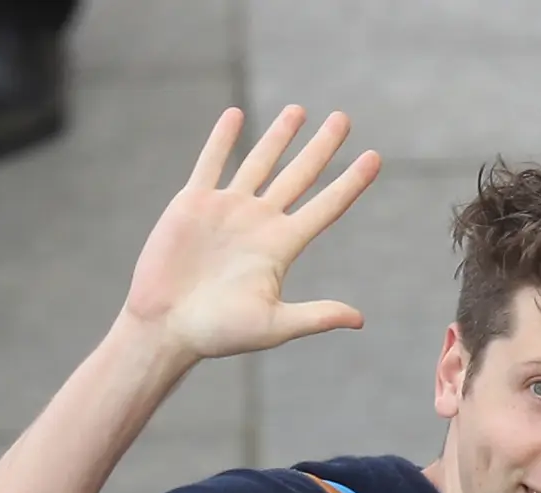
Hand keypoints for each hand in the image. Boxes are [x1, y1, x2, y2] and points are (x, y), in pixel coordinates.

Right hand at [120, 106, 381, 364]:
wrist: (164, 326)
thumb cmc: (217, 333)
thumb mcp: (273, 325)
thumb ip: (316, 317)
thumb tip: (359, 320)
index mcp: (281, 247)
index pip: (326, 207)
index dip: (351, 183)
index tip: (375, 157)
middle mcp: (259, 222)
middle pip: (299, 175)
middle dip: (322, 147)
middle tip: (343, 118)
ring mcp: (227, 210)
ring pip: (260, 162)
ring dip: (279, 136)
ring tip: (298, 110)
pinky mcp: (193, 204)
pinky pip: (211, 162)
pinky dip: (222, 138)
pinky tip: (235, 115)